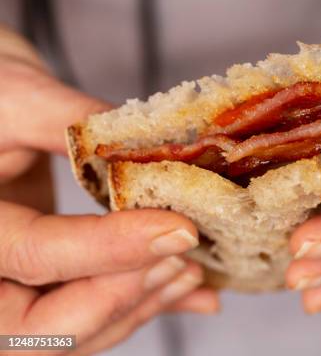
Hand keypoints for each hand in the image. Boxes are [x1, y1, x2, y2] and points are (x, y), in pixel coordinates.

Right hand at [0, 41, 218, 354]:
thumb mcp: (17, 97)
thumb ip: (77, 124)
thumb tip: (156, 149)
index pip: (36, 255)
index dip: (112, 248)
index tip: (177, 229)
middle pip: (50, 325)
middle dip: (126, 294)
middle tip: (183, 254)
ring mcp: (9, 289)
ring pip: (76, 330)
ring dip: (142, 303)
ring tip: (195, 268)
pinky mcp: (42, 285)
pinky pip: (90, 314)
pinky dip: (141, 306)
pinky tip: (191, 293)